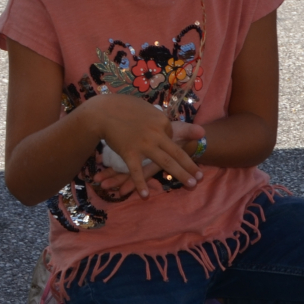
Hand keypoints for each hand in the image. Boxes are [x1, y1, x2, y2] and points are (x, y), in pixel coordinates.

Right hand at [88, 95, 202, 199]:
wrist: (102, 111)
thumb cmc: (125, 108)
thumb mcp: (151, 110)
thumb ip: (169, 120)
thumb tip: (199, 129)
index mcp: (162, 122)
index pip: (171, 138)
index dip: (171, 147)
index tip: (173, 154)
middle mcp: (157, 134)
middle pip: (177, 153)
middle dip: (190, 166)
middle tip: (201, 178)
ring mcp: (144, 144)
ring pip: (166, 162)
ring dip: (180, 174)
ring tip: (192, 185)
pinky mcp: (129, 153)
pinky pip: (137, 171)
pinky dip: (140, 184)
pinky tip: (146, 195)